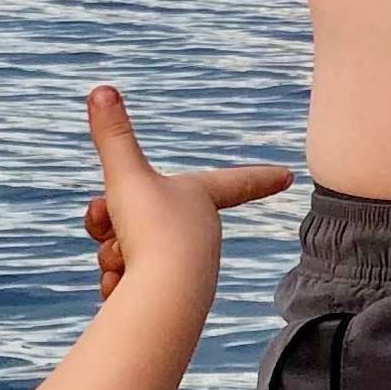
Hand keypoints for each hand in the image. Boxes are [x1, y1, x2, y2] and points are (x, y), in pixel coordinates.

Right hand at [81, 87, 291, 303]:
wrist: (161, 299)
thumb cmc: (151, 231)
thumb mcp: (125, 177)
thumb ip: (112, 136)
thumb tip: (101, 88)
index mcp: (203, 199)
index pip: (237, 182)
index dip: (260, 177)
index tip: (289, 176)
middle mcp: (201, 233)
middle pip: (142, 217)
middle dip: (114, 222)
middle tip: (114, 224)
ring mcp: (188, 269)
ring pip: (130, 249)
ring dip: (113, 251)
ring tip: (123, 259)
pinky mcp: (170, 301)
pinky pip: (130, 281)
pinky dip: (117, 281)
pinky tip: (123, 286)